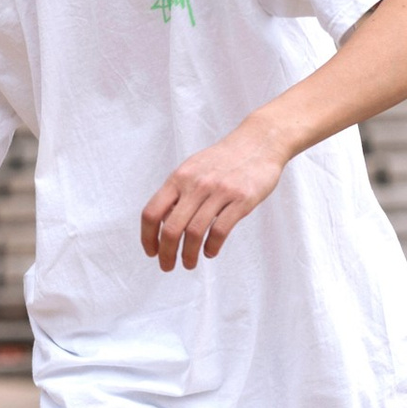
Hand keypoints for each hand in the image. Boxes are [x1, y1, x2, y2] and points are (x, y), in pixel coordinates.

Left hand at [138, 122, 282, 271]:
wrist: (259, 142)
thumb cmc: (223, 160)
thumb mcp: (192, 169)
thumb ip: (177, 193)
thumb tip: (162, 224)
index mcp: (179, 178)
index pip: (152, 213)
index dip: (147, 237)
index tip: (152, 252)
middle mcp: (196, 184)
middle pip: (171, 228)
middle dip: (166, 253)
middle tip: (167, 266)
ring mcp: (219, 191)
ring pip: (195, 233)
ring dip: (189, 255)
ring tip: (189, 263)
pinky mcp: (242, 199)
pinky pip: (220, 231)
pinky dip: (211, 247)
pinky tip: (210, 252)